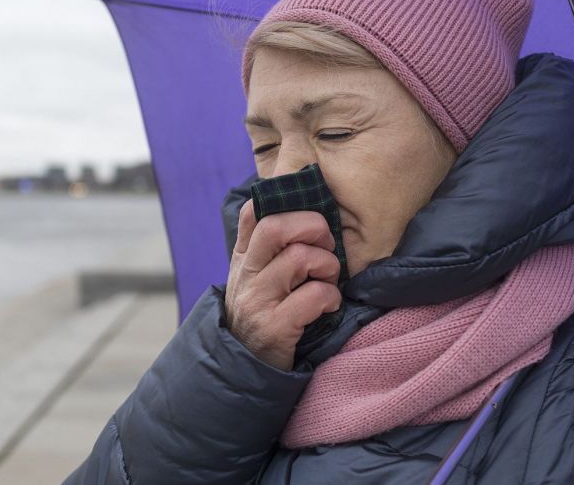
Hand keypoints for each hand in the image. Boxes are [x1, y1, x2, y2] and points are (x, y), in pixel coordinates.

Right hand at [224, 200, 341, 369]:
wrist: (244, 372)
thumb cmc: (262, 318)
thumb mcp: (255, 282)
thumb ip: (271, 253)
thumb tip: (309, 218)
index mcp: (242, 259)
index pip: (253, 212)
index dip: (285, 202)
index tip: (308, 218)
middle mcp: (246, 276)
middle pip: (276, 226)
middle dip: (313, 227)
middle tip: (326, 245)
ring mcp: (257, 301)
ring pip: (299, 258)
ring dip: (327, 266)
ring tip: (328, 280)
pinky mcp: (274, 327)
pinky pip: (314, 295)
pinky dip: (331, 297)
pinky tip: (328, 305)